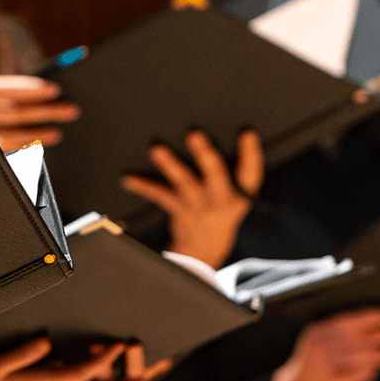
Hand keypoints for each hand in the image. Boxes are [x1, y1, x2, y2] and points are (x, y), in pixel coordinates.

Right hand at [0, 74, 79, 151]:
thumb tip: (33, 91)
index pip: (8, 88)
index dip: (32, 89)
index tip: (54, 89)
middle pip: (16, 112)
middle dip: (46, 112)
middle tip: (71, 110)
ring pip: (11, 135)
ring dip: (37, 135)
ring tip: (57, 134)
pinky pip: (3, 149)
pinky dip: (20, 147)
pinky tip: (33, 147)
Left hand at [121, 130, 263, 268]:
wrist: (206, 248)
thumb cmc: (221, 209)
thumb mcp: (238, 193)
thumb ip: (237, 168)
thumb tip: (235, 133)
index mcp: (241, 194)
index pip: (251, 174)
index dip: (251, 154)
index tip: (247, 133)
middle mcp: (221, 200)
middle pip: (216, 175)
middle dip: (205, 155)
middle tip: (195, 135)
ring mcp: (199, 206)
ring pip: (184, 182)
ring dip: (170, 165)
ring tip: (157, 150)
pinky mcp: (178, 210)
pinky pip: (159, 196)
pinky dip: (143, 186)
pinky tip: (128, 179)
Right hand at [271, 306, 379, 380]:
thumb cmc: (310, 366)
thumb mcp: (318, 343)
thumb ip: (341, 335)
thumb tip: (377, 328)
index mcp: (320, 330)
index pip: (354, 318)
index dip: (378, 315)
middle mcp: (325, 344)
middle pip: (364, 335)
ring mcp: (330, 362)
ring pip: (365, 354)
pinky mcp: (336, 379)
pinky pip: (361, 373)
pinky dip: (371, 370)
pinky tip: (377, 368)